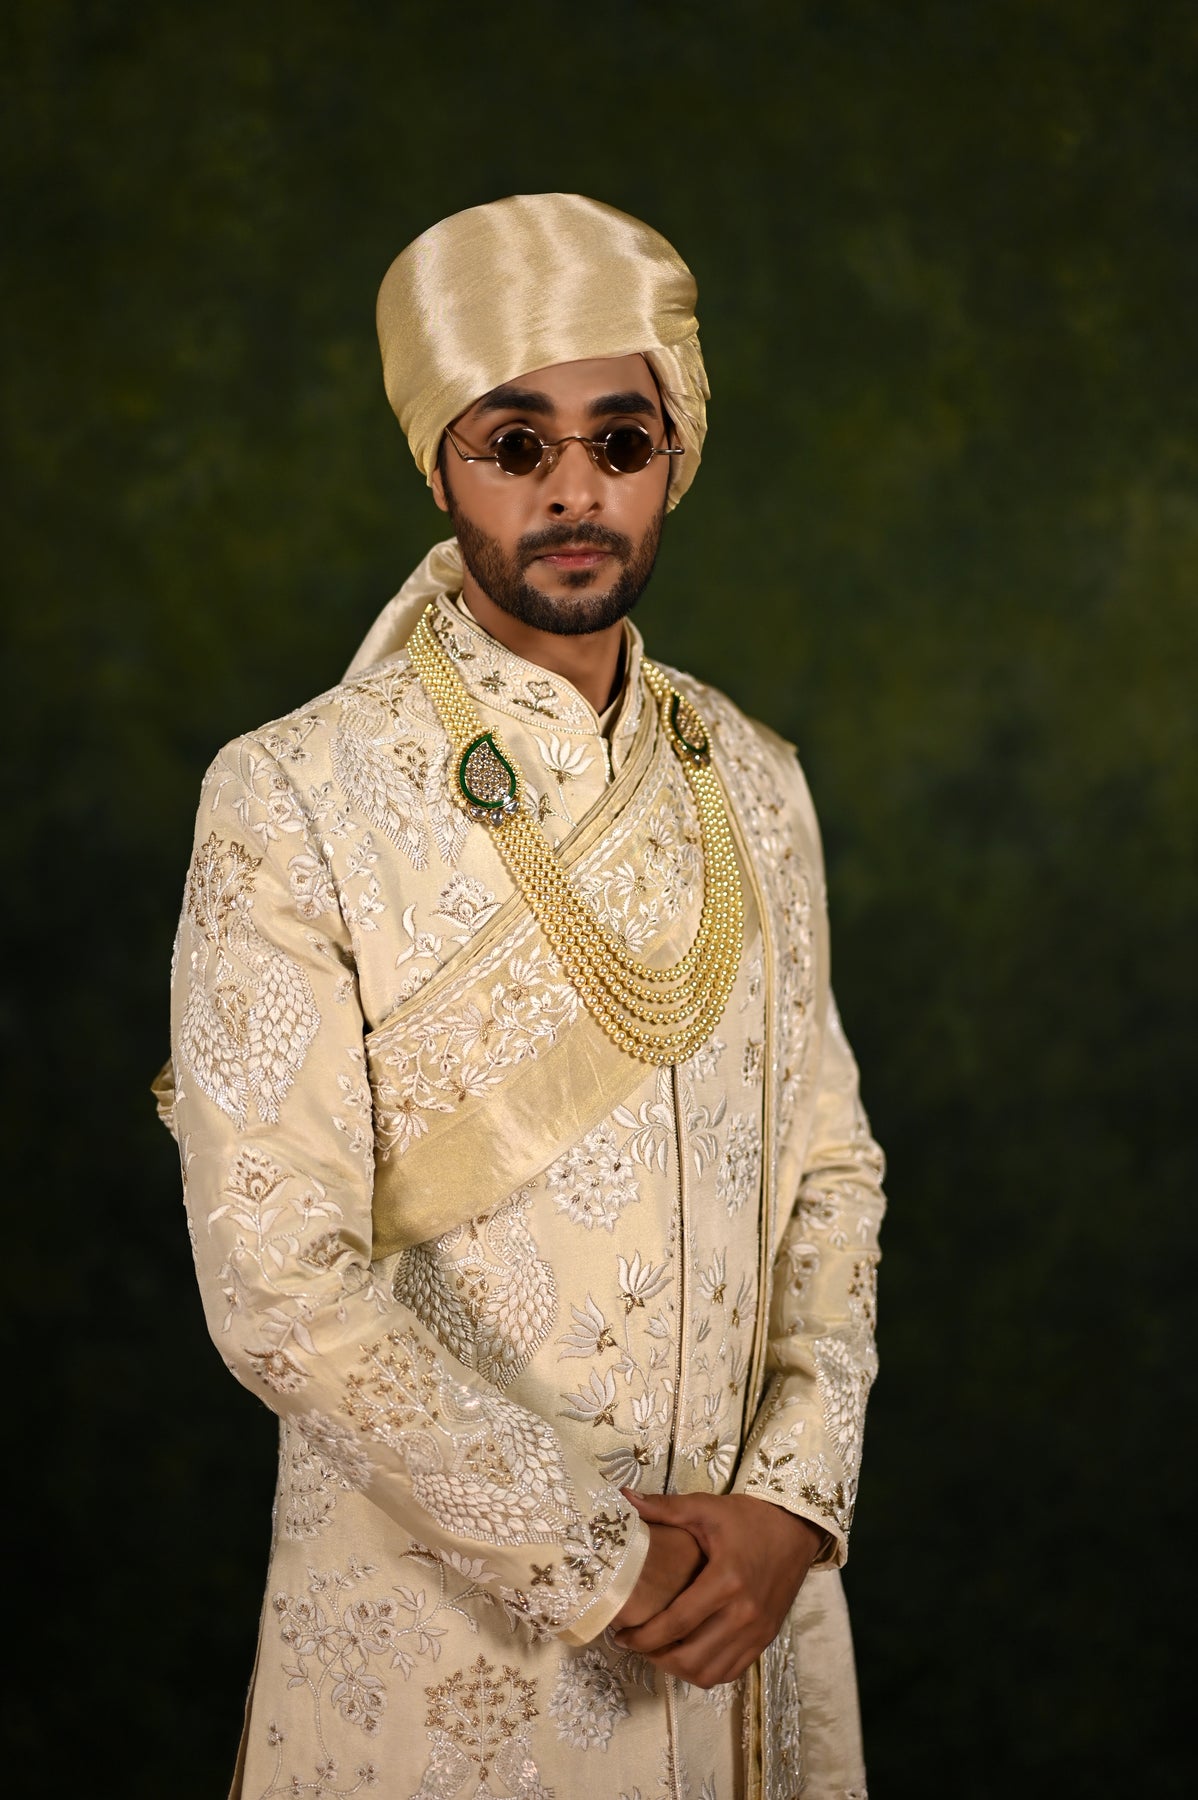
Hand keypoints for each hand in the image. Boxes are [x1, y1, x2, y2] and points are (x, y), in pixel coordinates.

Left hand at [611, 1491, 823, 1687]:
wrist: (797, 1527)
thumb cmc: (748, 1517)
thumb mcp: (705, 1508)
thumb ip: (663, 1508)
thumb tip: (623, 1498)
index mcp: (726, 1581)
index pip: (676, 1623)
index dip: (644, 1637)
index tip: (620, 1635)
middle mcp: (743, 1614)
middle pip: (690, 1658)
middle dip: (655, 1657)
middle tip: (636, 1643)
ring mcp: (757, 1631)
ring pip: (710, 1672)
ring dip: (679, 1669)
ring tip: (659, 1650)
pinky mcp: (766, 1638)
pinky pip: (731, 1671)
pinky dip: (706, 1672)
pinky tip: (689, 1654)